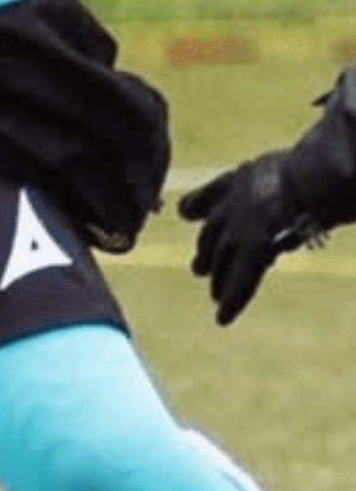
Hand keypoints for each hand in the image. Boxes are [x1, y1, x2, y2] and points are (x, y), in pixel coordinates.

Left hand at [178, 155, 320, 325]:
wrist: (306, 178)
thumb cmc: (305, 171)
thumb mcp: (282, 171)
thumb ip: (270, 183)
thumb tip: (289, 192)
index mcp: (240, 179)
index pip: (212, 194)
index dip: (196, 206)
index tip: (184, 212)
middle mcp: (233, 205)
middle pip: (213, 232)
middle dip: (206, 251)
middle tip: (198, 269)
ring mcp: (240, 230)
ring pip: (222, 259)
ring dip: (218, 279)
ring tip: (214, 295)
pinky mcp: (253, 251)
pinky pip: (242, 282)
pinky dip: (233, 302)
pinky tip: (222, 319)